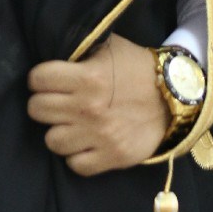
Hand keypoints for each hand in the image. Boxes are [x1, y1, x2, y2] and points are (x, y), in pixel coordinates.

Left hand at [27, 34, 170, 175]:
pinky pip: (75, 164)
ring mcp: (99, 136)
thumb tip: (54, 50)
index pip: (37, 79)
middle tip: (58, 102)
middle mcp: (89, 108)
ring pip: (51, 140)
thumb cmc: (138, 68)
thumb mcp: (112, 47)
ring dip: (60, 131)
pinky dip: (77, 155)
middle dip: (44, 103)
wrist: (175, 98)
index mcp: (88, 77)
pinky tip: (86, 142)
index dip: (40, 78)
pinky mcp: (111, 157)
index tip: (49, 80)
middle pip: (37, 110)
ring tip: (72, 124)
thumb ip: (82, 49)